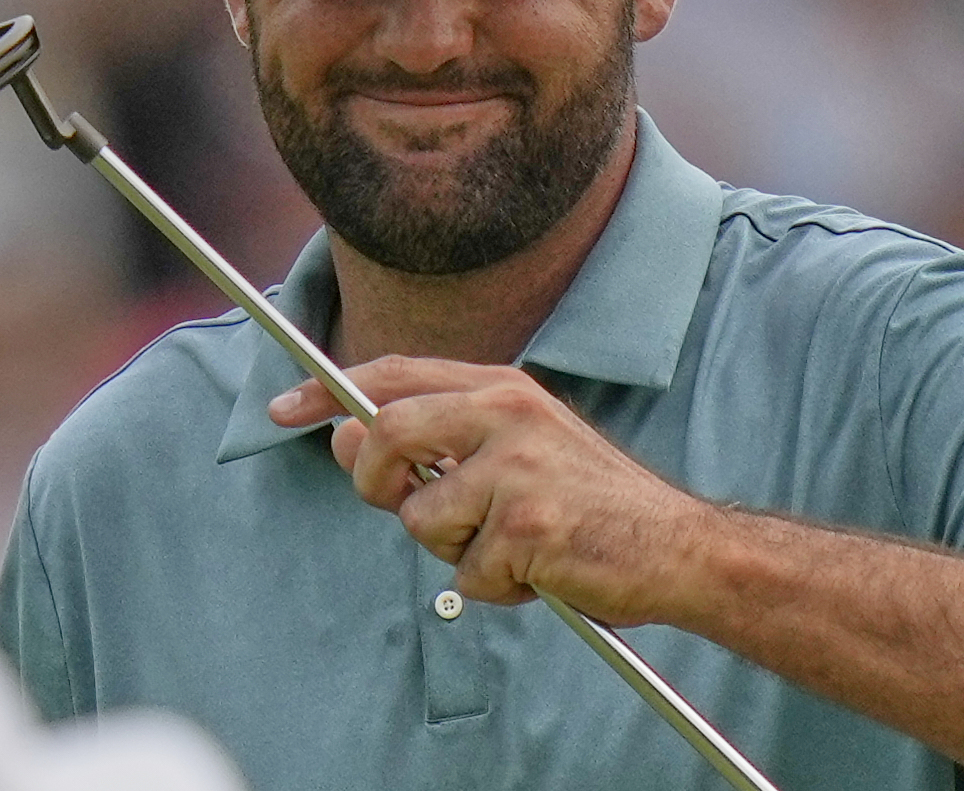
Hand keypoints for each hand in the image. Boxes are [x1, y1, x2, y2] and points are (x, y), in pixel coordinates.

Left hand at [266, 356, 710, 624]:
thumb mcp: (521, 449)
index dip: (330, 391)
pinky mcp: (529, 526)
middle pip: (387, 433)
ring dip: (454, 551)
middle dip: (376, 482)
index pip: (396, 374)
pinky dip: (495, 588)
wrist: (678, 545)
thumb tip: (348, 438)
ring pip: (422, 518)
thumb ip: (442, 440)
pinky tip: (540, 573)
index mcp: (504, 388)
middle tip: (403, 506)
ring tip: (510, 547)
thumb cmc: (592, 505)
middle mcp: (509, 413)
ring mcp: (519, 467)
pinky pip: (467, 573)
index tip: (285, 409)